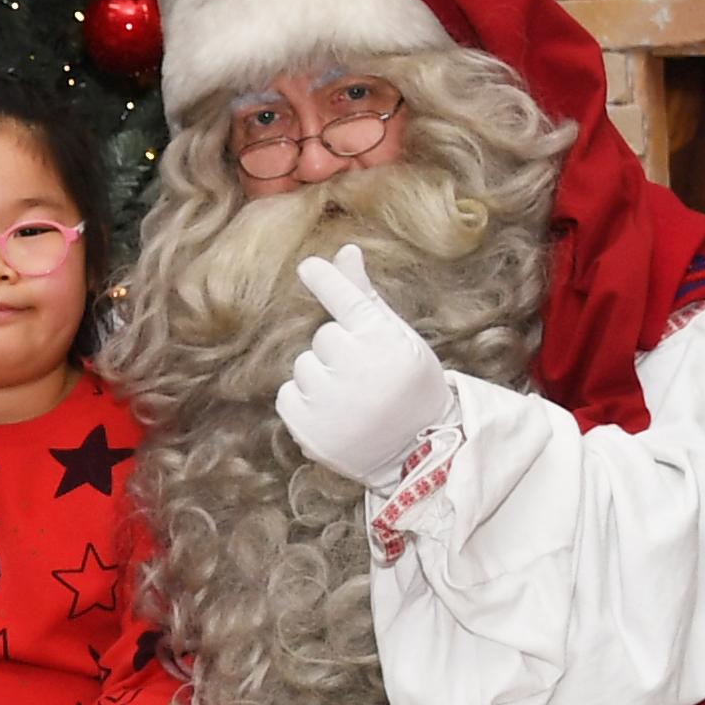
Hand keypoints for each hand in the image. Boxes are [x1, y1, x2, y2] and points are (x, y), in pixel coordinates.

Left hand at [275, 243, 449, 484]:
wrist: (417, 453)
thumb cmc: (410, 386)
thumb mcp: (398, 338)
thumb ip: (364, 295)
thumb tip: (344, 250)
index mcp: (384, 341)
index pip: (347, 301)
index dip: (326, 281)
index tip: (308, 266)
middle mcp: (357, 368)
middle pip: (323, 337)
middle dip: (339, 351)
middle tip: (367, 375)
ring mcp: (331, 401)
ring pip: (304, 366)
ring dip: (320, 378)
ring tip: (352, 399)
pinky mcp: (309, 429)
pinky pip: (287, 395)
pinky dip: (303, 402)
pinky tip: (332, 414)